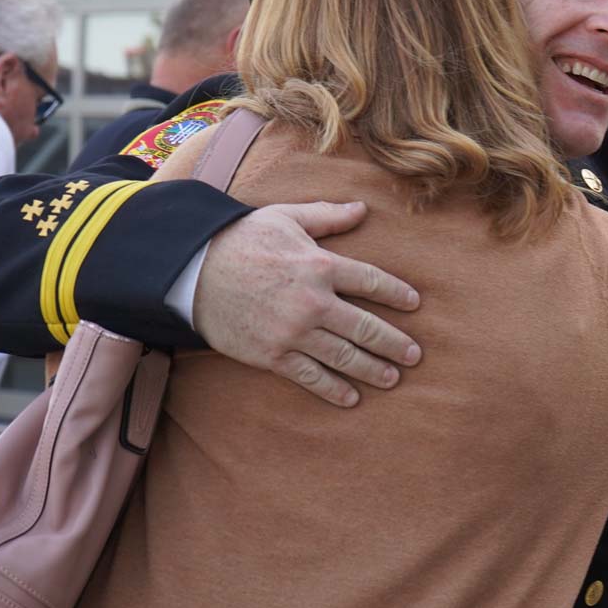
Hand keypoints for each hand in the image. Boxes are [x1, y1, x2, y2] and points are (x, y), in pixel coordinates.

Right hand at [195, 201, 420, 407]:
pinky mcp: (273, 355)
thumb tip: (361, 209)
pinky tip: (351, 398)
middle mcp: (313, 302)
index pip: (372, 282)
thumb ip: (326, 216)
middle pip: (367, 327)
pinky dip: (333, 389)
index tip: (414, 304)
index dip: (397, 294)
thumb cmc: (240, 239)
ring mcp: (294, 333)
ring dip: (372, 370)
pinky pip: (311, 376)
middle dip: (395, 343)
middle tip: (415, 355)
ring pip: (344, 357)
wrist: (192, 272)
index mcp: (320, 265)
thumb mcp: (285, 217)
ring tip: (392, 378)